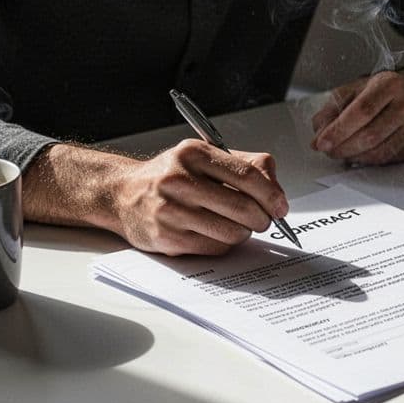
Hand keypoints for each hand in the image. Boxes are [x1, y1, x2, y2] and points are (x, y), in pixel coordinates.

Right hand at [112, 139, 287, 255]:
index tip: (281, 206)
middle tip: (263, 220)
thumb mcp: (205, 157)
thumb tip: (277, 191)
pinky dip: (223, 244)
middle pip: (244, 208)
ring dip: (243, 233)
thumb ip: (245, 165)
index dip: (272, 195)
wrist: (123, 194)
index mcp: (194, 154)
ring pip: (232, 232)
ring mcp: (171, 211)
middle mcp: (179, 180)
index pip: (248, 176)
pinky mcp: (167, 237)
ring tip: (235, 224)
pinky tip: (214, 232)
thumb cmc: (171, 175)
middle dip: (262, 218)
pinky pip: (215, 248)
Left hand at [310, 69, 403, 164]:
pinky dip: (370, 161)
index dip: (338, 130)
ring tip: (342, 153)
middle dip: (343, 147)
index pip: (361, 111)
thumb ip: (335, 107)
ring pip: (380, 152)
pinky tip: (360, 155)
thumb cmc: (388, 90)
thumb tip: (319, 133)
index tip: (322, 142)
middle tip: (329, 151)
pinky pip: (390, 159)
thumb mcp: (359, 88)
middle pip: (370, 135)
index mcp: (391, 85)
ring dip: (355, 156)